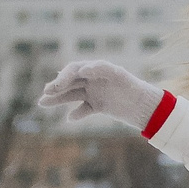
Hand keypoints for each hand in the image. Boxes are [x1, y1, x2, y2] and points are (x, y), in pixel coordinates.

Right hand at [39, 59, 160, 128]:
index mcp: (96, 69)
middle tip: (45, 94)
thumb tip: (83, 69)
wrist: (146, 105)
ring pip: (72, 95)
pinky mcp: (98, 106)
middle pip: (69, 82)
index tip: (59, 85)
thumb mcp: (118, 75)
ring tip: (42, 103)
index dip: (65, 77)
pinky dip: (77, 114)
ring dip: (58, 99)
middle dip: (56, 87)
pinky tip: (70, 118)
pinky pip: (83, 109)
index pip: (74, 70)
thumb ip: (101, 69)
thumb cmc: (133, 86)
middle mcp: (92, 80)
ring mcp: (94, 93)